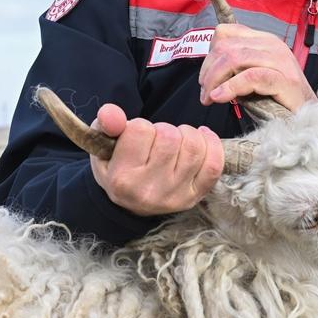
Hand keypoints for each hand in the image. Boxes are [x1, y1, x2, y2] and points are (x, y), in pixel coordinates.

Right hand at [89, 104, 223, 216]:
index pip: (140, 130)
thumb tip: (111, 114)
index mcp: (122, 178)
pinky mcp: (194, 197)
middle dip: (165, 129)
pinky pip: (214, 165)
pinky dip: (212, 145)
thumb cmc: (117, 166)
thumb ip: (106, 123)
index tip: (136, 136)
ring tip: (176, 139)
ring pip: (194, 148)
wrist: (128, 203)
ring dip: (187, 135)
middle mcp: (148, 190)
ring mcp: (174, 196)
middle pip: (170, 137)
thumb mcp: (103, 144)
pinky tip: (202, 138)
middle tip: (157, 139)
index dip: (140, 125)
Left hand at [198, 23, 315, 112]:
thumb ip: (235, 67)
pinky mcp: (284, 80)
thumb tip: (209, 71)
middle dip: (208, 71)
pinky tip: (220, 98)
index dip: (209, 54)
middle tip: (204, 93)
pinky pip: (250, 77)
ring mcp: (280, 61)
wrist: (308, 117)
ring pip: (234, 59)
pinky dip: (230, 87)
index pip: (225, 33)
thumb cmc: (277, 99)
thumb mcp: (252, 76)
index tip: (205, 77)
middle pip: (226, 46)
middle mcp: (272, 45)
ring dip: (215, 80)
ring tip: (209, 98)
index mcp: (263, 40)